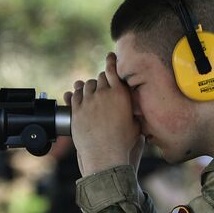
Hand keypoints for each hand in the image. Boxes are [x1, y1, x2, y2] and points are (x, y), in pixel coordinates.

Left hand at [64, 52, 142, 176]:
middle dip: (101, 80)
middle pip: (99, 78)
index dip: (111, 62)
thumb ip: (134, 112)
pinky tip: (78, 93)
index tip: (110, 57)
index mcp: (120, 94)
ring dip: (89, 86)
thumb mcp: (135, 124)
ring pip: (86, 86)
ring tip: (90, 89)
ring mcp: (88, 102)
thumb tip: (138, 111)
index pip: (113, 71)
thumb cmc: (123, 143)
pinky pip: (75, 96)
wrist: (105, 155)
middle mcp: (103, 94)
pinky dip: (77, 93)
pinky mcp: (76, 111)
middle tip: (102, 84)